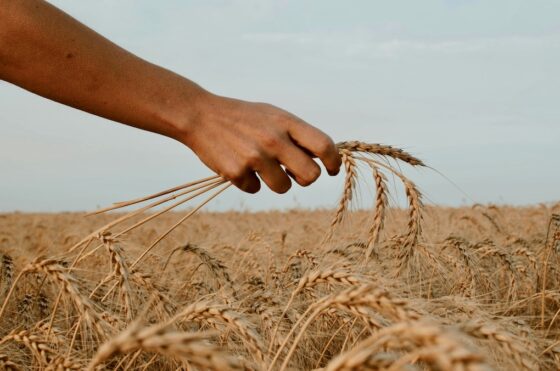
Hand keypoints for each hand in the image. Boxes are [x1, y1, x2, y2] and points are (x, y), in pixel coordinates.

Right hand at [178, 93, 341, 193]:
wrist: (200, 115)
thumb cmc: (242, 117)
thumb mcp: (272, 115)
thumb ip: (296, 134)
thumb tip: (321, 159)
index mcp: (286, 122)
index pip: (324, 145)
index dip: (333, 162)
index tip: (332, 169)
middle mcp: (273, 140)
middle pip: (310, 175)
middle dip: (305, 178)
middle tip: (294, 173)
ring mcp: (255, 157)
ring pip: (284, 187)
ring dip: (277, 182)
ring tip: (261, 167)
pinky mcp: (237, 173)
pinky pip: (255, 189)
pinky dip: (249, 182)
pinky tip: (239, 165)